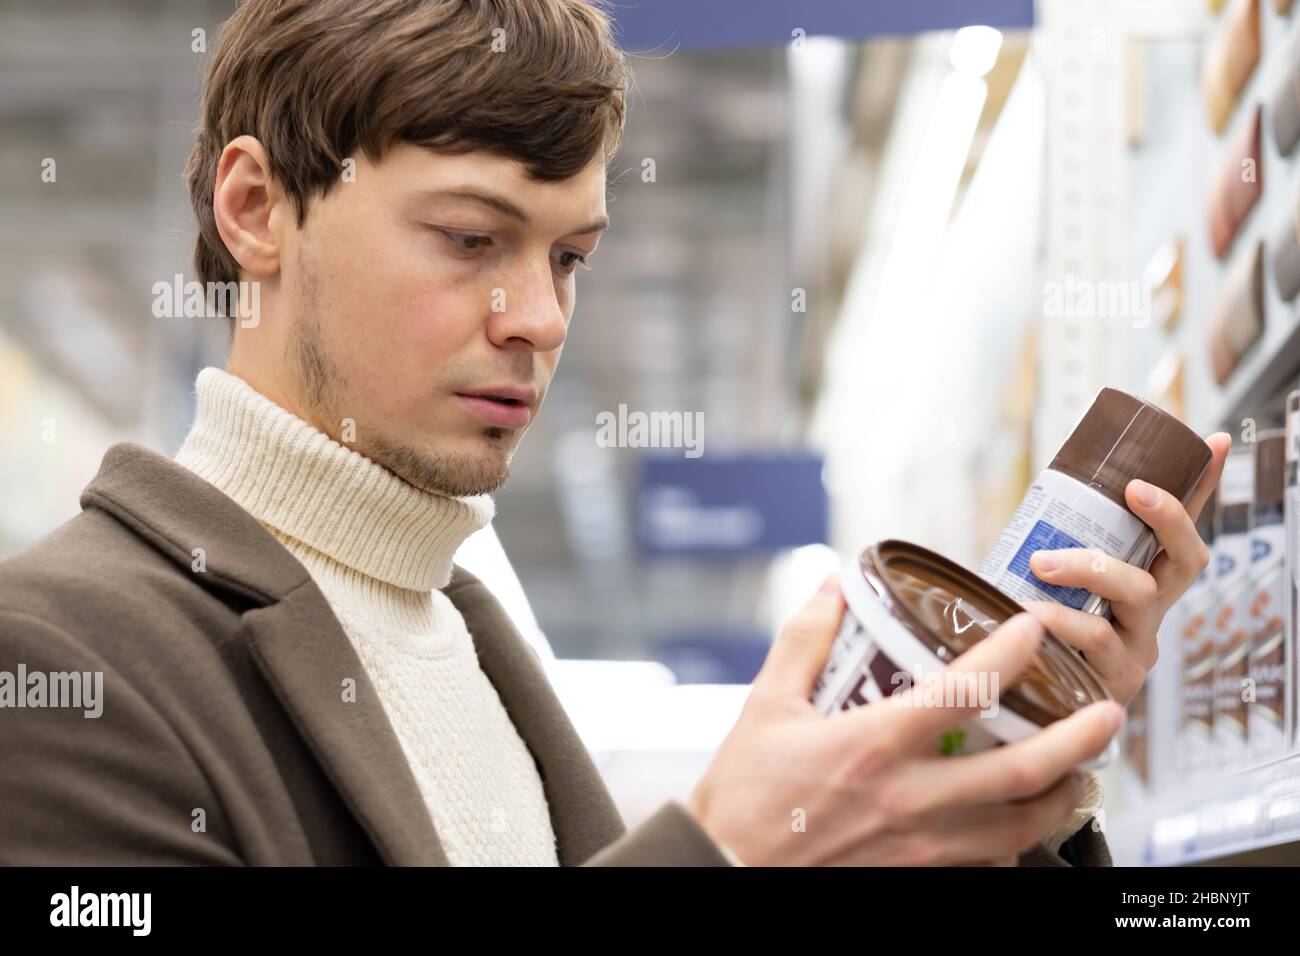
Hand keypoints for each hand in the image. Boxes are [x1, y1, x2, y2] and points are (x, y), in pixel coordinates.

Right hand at [686, 577, 1123, 865]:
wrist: (720, 872)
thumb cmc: (740, 796)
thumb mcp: (765, 707)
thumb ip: (805, 641)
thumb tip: (833, 586)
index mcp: (871, 746)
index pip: (963, 693)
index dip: (1010, 654)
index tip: (1032, 629)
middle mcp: (907, 800)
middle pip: (1020, 771)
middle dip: (1078, 740)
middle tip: (1108, 711)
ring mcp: (919, 848)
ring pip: (1019, 827)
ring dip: (1063, 796)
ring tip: (1083, 771)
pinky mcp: (917, 879)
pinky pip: (988, 863)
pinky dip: (1019, 841)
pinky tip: (1024, 823)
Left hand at [1023, 432, 1230, 706]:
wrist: (1016, 711)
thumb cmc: (1031, 640)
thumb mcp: (1038, 586)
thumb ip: (1040, 552)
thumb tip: (1024, 501)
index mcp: (1140, 585)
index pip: (1176, 531)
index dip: (1199, 488)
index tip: (1212, 441)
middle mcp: (1150, 614)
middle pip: (1186, 560)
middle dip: (1168, 516)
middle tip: (1133, 488)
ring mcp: (1138, 648)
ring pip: (1140, 594)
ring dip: (1091, 568)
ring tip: (1041, 564)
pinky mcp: (1115, 681)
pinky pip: (1099, 640)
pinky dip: (1062, 621)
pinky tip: (1029, 613)